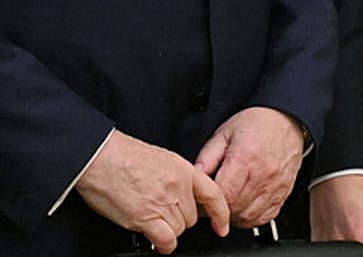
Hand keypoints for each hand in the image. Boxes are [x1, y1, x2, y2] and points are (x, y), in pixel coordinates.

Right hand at [75, 129, 229, 253]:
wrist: (100, 156)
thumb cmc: (124, 157)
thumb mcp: (163, 160)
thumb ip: (177, 178)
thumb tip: (182, 197)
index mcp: (184, 170)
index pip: (213, 195)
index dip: (220, 214)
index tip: (222, 226)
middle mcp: (178, 186)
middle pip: (192, 218)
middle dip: (180, 220)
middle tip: (164, 216)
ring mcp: (162, 202)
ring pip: (179, 229)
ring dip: (169, 231)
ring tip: (154, 223)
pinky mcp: (145, 217)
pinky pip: (166, 239)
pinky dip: (164, 245)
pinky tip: (158, 243)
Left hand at [193, 107, 303, 227]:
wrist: (286, 118)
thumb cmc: (256, 124)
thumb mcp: (224, 133)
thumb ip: (207, 157)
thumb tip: (195, 178)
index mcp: (246, 158)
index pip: (223, 195)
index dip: (209, 202)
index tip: (204, 198)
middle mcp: (264, 174)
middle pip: (235, 208)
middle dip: (221, 209)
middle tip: (214, 200)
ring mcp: (276, 184)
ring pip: (249, 216)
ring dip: (235, 215)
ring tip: (229, 203)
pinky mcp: (284, 190)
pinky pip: (266, 216)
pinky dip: (252, 217)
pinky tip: (245, 207)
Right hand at [310, 174, 362, 256]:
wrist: (335, 176)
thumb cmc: (359, 192)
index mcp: (360, 239)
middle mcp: (341, 246)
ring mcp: (325, 246)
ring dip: (355, 252)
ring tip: (356, 233)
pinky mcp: (315, 243)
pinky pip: (332, 253)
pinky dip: (341, 249)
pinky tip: (344, 233)